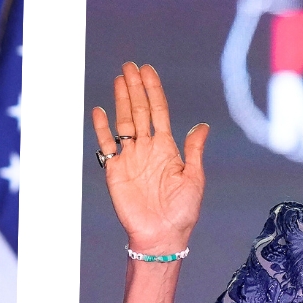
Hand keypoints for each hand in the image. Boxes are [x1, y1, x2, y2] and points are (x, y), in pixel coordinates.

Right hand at [91, 62, 209, 253]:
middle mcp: (147, 149)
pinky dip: (102, 128)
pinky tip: (100, 111)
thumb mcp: (194, 178)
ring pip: (124, 121)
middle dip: (135, 88)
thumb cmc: (181, 212)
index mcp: (167, 148)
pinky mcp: (115, 171)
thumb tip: (203, 127)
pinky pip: (107, 145)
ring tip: (118, 79)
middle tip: (129, 66)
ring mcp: (130, 158)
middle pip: (139, 110)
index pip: (158, 111)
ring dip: (121, 100)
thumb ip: (194, 151)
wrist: (161, 236)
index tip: (148, 71)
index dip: (153, 90)